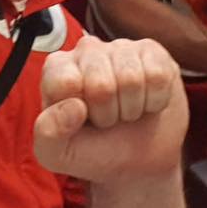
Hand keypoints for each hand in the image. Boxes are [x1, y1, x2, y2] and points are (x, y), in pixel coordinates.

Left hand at [33, 37, 187, 181]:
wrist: (138, 159)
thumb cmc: (93, 150)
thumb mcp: (58, 154)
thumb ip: (48, 133)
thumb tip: (74, 106)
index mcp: (57, 69)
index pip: (65, 82)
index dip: (79, 112)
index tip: (82, 120)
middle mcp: (86, 50)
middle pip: (101, 84)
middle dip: (108, 114)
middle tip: (107, 120)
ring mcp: (120, 47)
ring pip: (132, 79)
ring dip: (132, 109)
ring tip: (126, 111)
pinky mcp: (152, 51)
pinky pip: (158, 76)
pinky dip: (155, 101)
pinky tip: (146, 101)